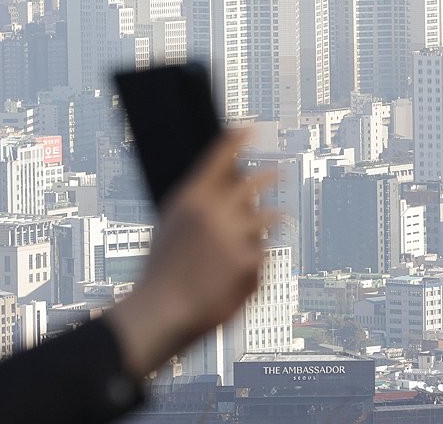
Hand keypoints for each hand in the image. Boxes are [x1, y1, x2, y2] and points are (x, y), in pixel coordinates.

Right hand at [104, 128, 277, 379]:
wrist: (161, 314)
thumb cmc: (160, 273)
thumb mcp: (170, 228)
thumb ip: (198, 207)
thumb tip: (225, 189)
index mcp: (190, 199)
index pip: (218, 158)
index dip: (236, 140)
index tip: (250, 128)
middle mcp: (216, 210)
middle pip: (254, 182)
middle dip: (269, 174)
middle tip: (280, 169)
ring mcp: (237, 235)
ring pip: (269, 217)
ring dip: (274, 216)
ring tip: (282, 215)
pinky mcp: (252, 261)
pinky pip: (262, 254)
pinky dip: (254, 262)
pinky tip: (236, 275)